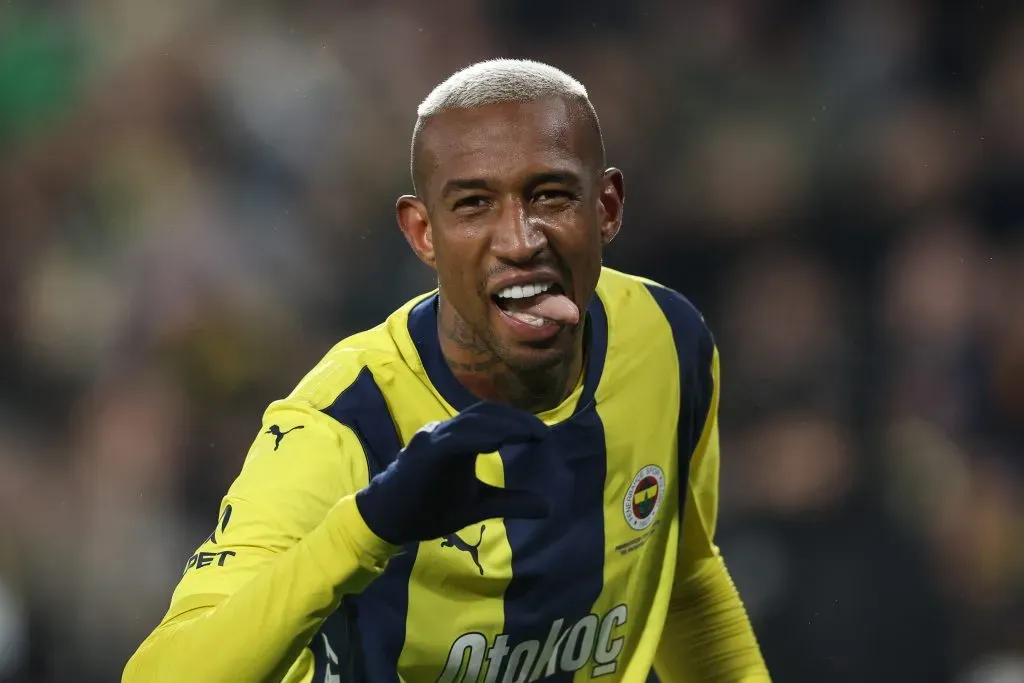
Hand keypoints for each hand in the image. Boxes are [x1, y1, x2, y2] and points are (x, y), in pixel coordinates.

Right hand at [355, 401, 548, 544]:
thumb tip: (547, 508)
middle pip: (485, 414)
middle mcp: (445, 432)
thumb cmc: (430, 509)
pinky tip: (497, 442)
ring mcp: (433, 439)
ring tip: (527, 434)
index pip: (491, 419)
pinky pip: (453, 440)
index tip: (542, 435)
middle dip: (516, 420)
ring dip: (501, 426)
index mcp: (459, 440)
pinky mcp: (424, 453)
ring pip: (470, 422)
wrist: (390, 521)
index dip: (517, 422)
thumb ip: (510, 502)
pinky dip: (476, 437)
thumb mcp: (479, 506)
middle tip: (542, 434)